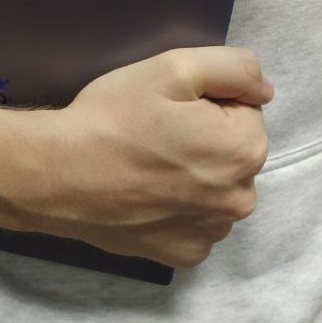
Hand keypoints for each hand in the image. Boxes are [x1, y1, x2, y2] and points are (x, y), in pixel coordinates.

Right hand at [17, 46, 272, 266]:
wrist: (58, 175)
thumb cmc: (113, 118)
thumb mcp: (174, 67)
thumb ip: (235, 68)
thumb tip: (264, 90)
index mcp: (245, 150)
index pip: (245, 111)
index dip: (208, 103)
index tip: (171, 108)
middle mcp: (240, 199)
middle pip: (234, 152)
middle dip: (206, 139)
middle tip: (156, 133)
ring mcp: (212, 233)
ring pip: (217, 188)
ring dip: (195, 175)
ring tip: (148, 163)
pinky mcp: (184, 255)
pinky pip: (196, 221)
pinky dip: (178, 207)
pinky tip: (146, 193)